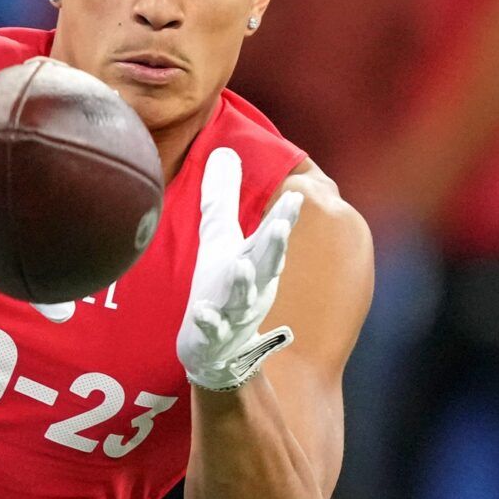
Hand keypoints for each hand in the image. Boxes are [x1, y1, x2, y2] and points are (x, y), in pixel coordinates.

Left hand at [178, 148, 302, 390]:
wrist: (216, 348)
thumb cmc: (223, 285)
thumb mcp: (222, 238)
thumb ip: (223, 196)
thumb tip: (225, 151)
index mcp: (255, 260)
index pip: (272, 234)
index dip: (285, 216)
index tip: (296, 194)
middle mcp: (251, 284)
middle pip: (267, 262)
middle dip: (275, 244)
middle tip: (281, 225)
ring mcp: (233, 312)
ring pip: (243, 297)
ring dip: (245, 282)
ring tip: (242, 267)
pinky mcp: (212, 336)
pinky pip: (211, 330)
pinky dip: (208, 322)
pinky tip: (202, 314)